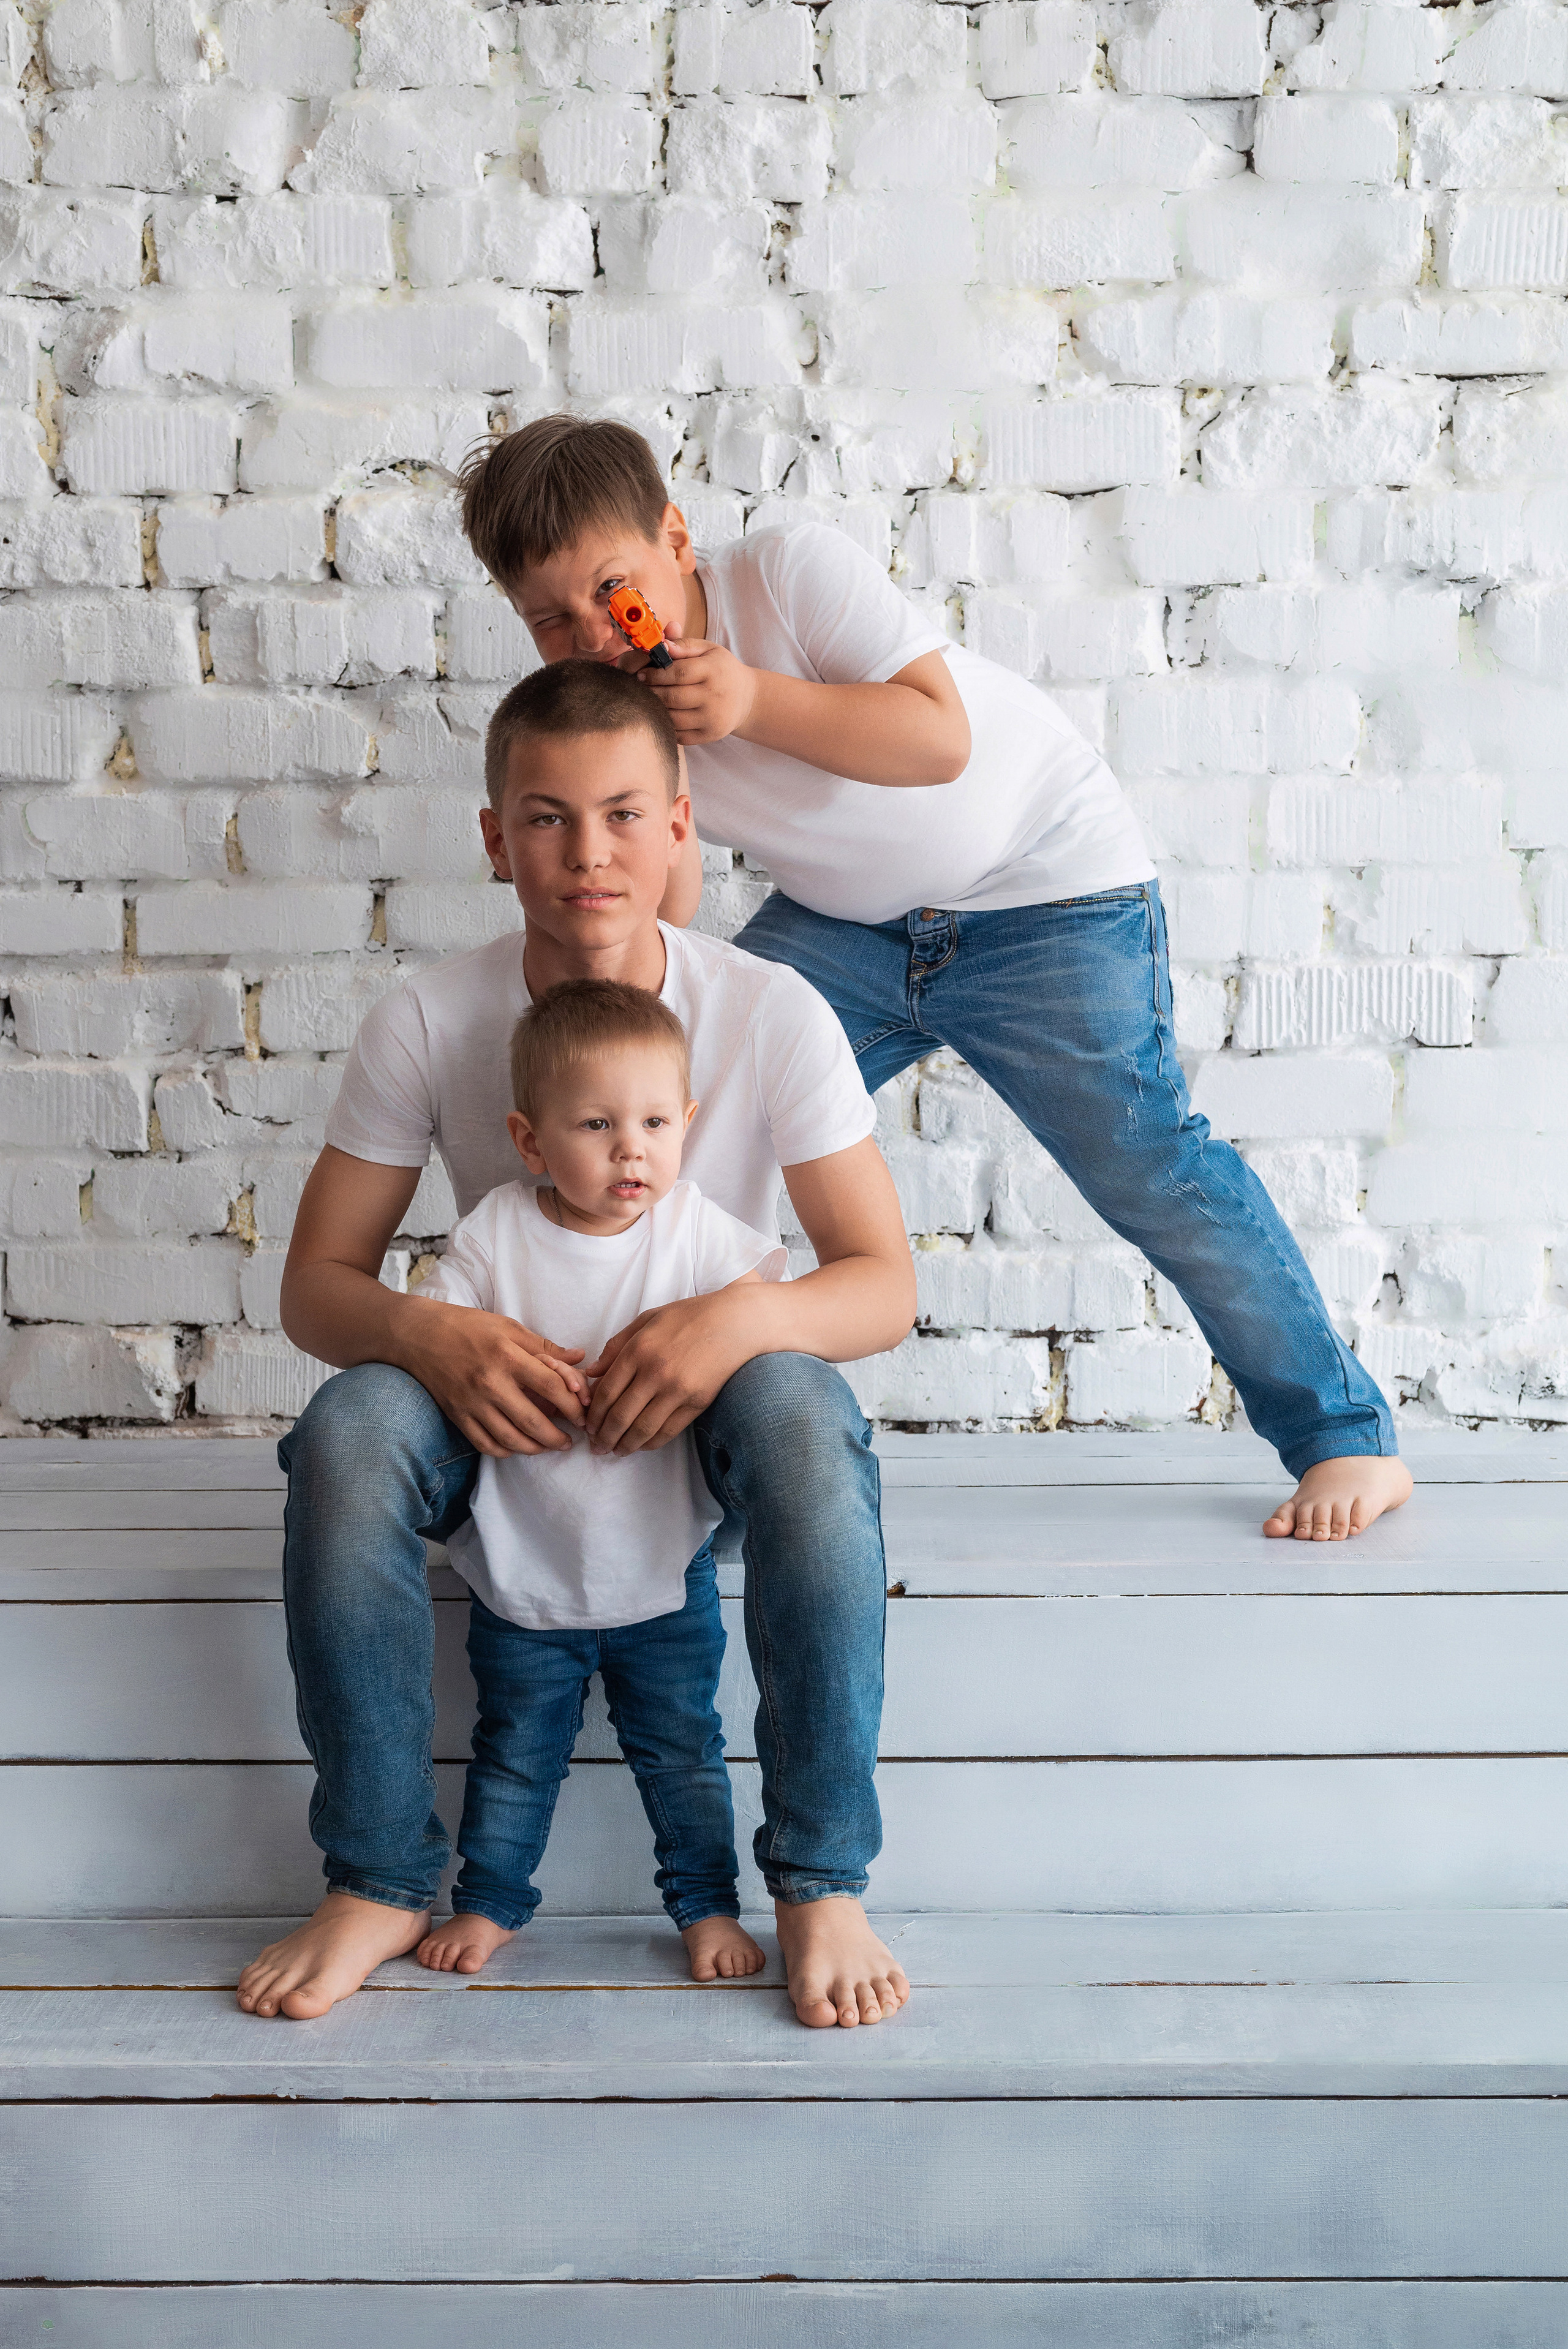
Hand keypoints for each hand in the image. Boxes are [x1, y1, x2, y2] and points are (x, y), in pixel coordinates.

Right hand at [399, 1297, 589, 1458]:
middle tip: (571, 1440)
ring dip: (535, 1449)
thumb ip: (545, 1347)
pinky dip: (505, 1451)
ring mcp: (472, 1403)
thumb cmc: (468, 1327)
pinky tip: (517, 1446)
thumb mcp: (509, 1327)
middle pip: (534, 1422)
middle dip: (559, 1437)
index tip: (584, 1413)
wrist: (419, 1335)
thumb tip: (580, 1358)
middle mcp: (490, 1383)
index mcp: (508, 1357)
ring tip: (549, 1446)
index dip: (574, 1404)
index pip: (551, 1387)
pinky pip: (486, 1445)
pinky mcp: (457, 1416)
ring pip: (511, 1440)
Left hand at [583, 1290, 757, 1454]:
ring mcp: (677, 1390)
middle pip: (620, 1416)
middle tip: (596, 1447)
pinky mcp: (697, 1403)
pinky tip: (641, 1446)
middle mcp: (655, 1373)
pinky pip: (668, 1431)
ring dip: (624, 1445)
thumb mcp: (647, 1320)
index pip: (607, 1392)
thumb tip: (592, 1373)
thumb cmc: (688, 1316)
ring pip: (642, 1429)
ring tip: (615, 1451)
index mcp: (638, 1350)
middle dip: (604, 1436)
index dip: (594, 1414)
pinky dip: (650, 1443)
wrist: (734, 1322)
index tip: (588, 1425)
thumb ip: (616, 1345)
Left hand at [639, 637, 757, 744]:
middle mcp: (715, 697)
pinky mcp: (709, 735)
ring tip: (648, 701)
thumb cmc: (722, 670)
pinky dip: (667, 726)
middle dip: (651, 692)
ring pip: (674, 718)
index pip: (679, 673)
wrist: (747, 699)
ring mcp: (713, 719)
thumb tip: (662, 645)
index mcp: (714, 671)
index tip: (641, 674)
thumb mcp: (709, 650)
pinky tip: (662, 716)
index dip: (656, 674)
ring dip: (656, 710)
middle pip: (673, 697)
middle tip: (639, 688)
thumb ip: (684, 646)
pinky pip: (680, 735)